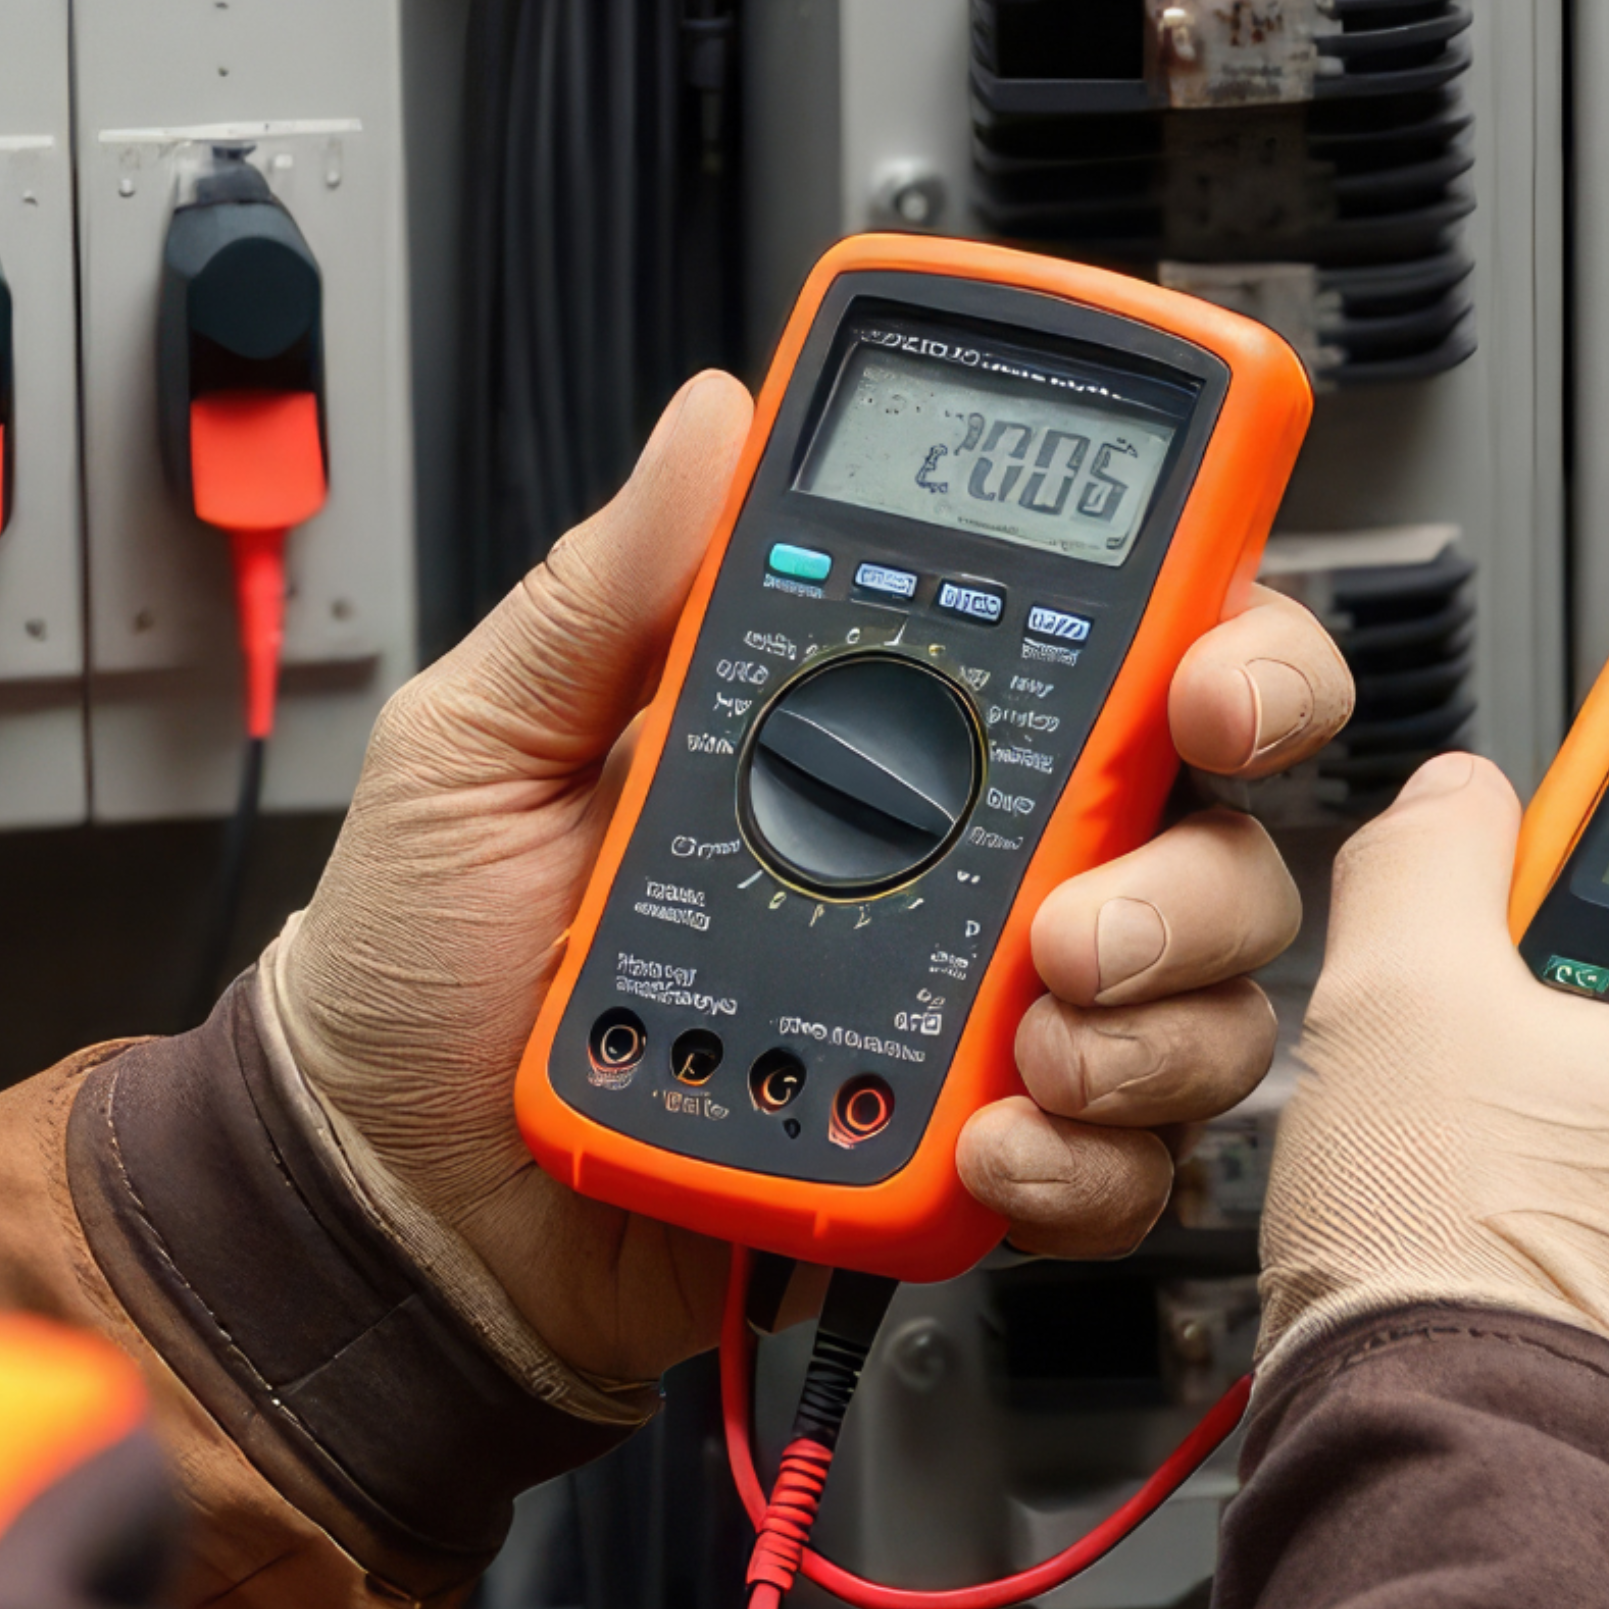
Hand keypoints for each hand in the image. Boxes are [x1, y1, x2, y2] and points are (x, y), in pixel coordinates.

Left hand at [261, 368, 1356, 1384]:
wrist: (390, 1187)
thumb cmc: (423, 959)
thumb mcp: (479, 743)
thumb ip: (602, 591)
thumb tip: (712, 421)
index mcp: (871, 727)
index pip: (1109, 646)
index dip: (1219, 643)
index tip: (1201, 677)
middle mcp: (963, 860)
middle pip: (1208, 825)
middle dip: (1195, 874)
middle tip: (1080, 920)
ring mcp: (976, 1014)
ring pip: (1197, 999)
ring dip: (1150, 1024)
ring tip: (1023, 1044)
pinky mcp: (959, 1154)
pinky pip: (1114, 1161)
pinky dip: (1088, 1159)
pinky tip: (988, 1140)